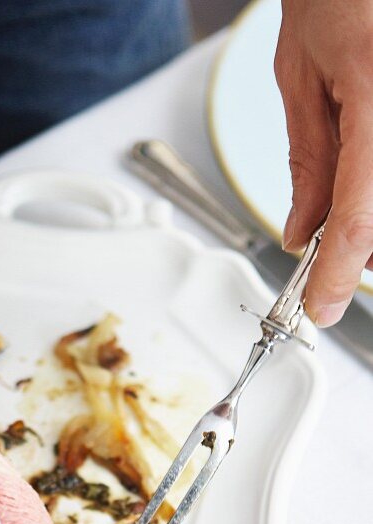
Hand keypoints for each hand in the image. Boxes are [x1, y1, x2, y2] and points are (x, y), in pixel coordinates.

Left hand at [275, 0, 372, 326]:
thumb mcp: (301, 73)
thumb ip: (308, 160)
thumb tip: (301, 233)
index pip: (358, 217)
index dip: (336, 274)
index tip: (318, 307)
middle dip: (359, 249)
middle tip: (324, 250)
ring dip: (372, 223)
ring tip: (349, 193)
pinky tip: (366, 176)